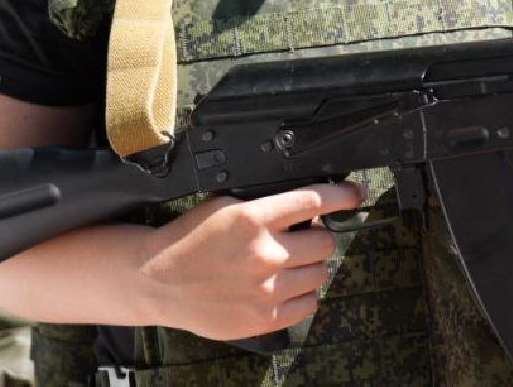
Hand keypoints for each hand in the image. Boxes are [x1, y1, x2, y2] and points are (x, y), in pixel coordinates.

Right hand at [138, 181, 362, 339]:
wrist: (158, 281)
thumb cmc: (190, 240)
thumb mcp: (227, 206)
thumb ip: (267, 205)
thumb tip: (309, 206)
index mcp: (255, 219)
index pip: (316, 201)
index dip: (343, 195)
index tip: (354, 194)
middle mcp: (265, 254)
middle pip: (325, 242)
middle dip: (318, 237)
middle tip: (301, 239)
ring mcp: (266, 290)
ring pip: (320, 273)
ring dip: (310, 266)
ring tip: (288, 265)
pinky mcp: (264, 318)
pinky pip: (308, 304)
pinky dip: (303, 294)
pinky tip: (286, 287)